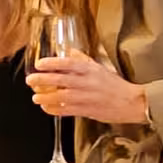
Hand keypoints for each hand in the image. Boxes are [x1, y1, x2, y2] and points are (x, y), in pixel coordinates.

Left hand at [26, 52, 147, 125]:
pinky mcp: (87, 111)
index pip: (68, 63)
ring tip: (35, 97)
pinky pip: (67, 110)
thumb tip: (69, 51)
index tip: (39, 64)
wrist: (132, 102)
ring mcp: (86, 97)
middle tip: (30, 80)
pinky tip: (46, 107)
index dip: (52, 63)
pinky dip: (54, 109)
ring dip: (46, 97)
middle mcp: (87, 82)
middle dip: (43, 80)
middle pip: (60, 80)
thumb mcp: (100, 68)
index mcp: (90, 70)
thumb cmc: (116, 85)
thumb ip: (83, 60)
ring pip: (61, 96)